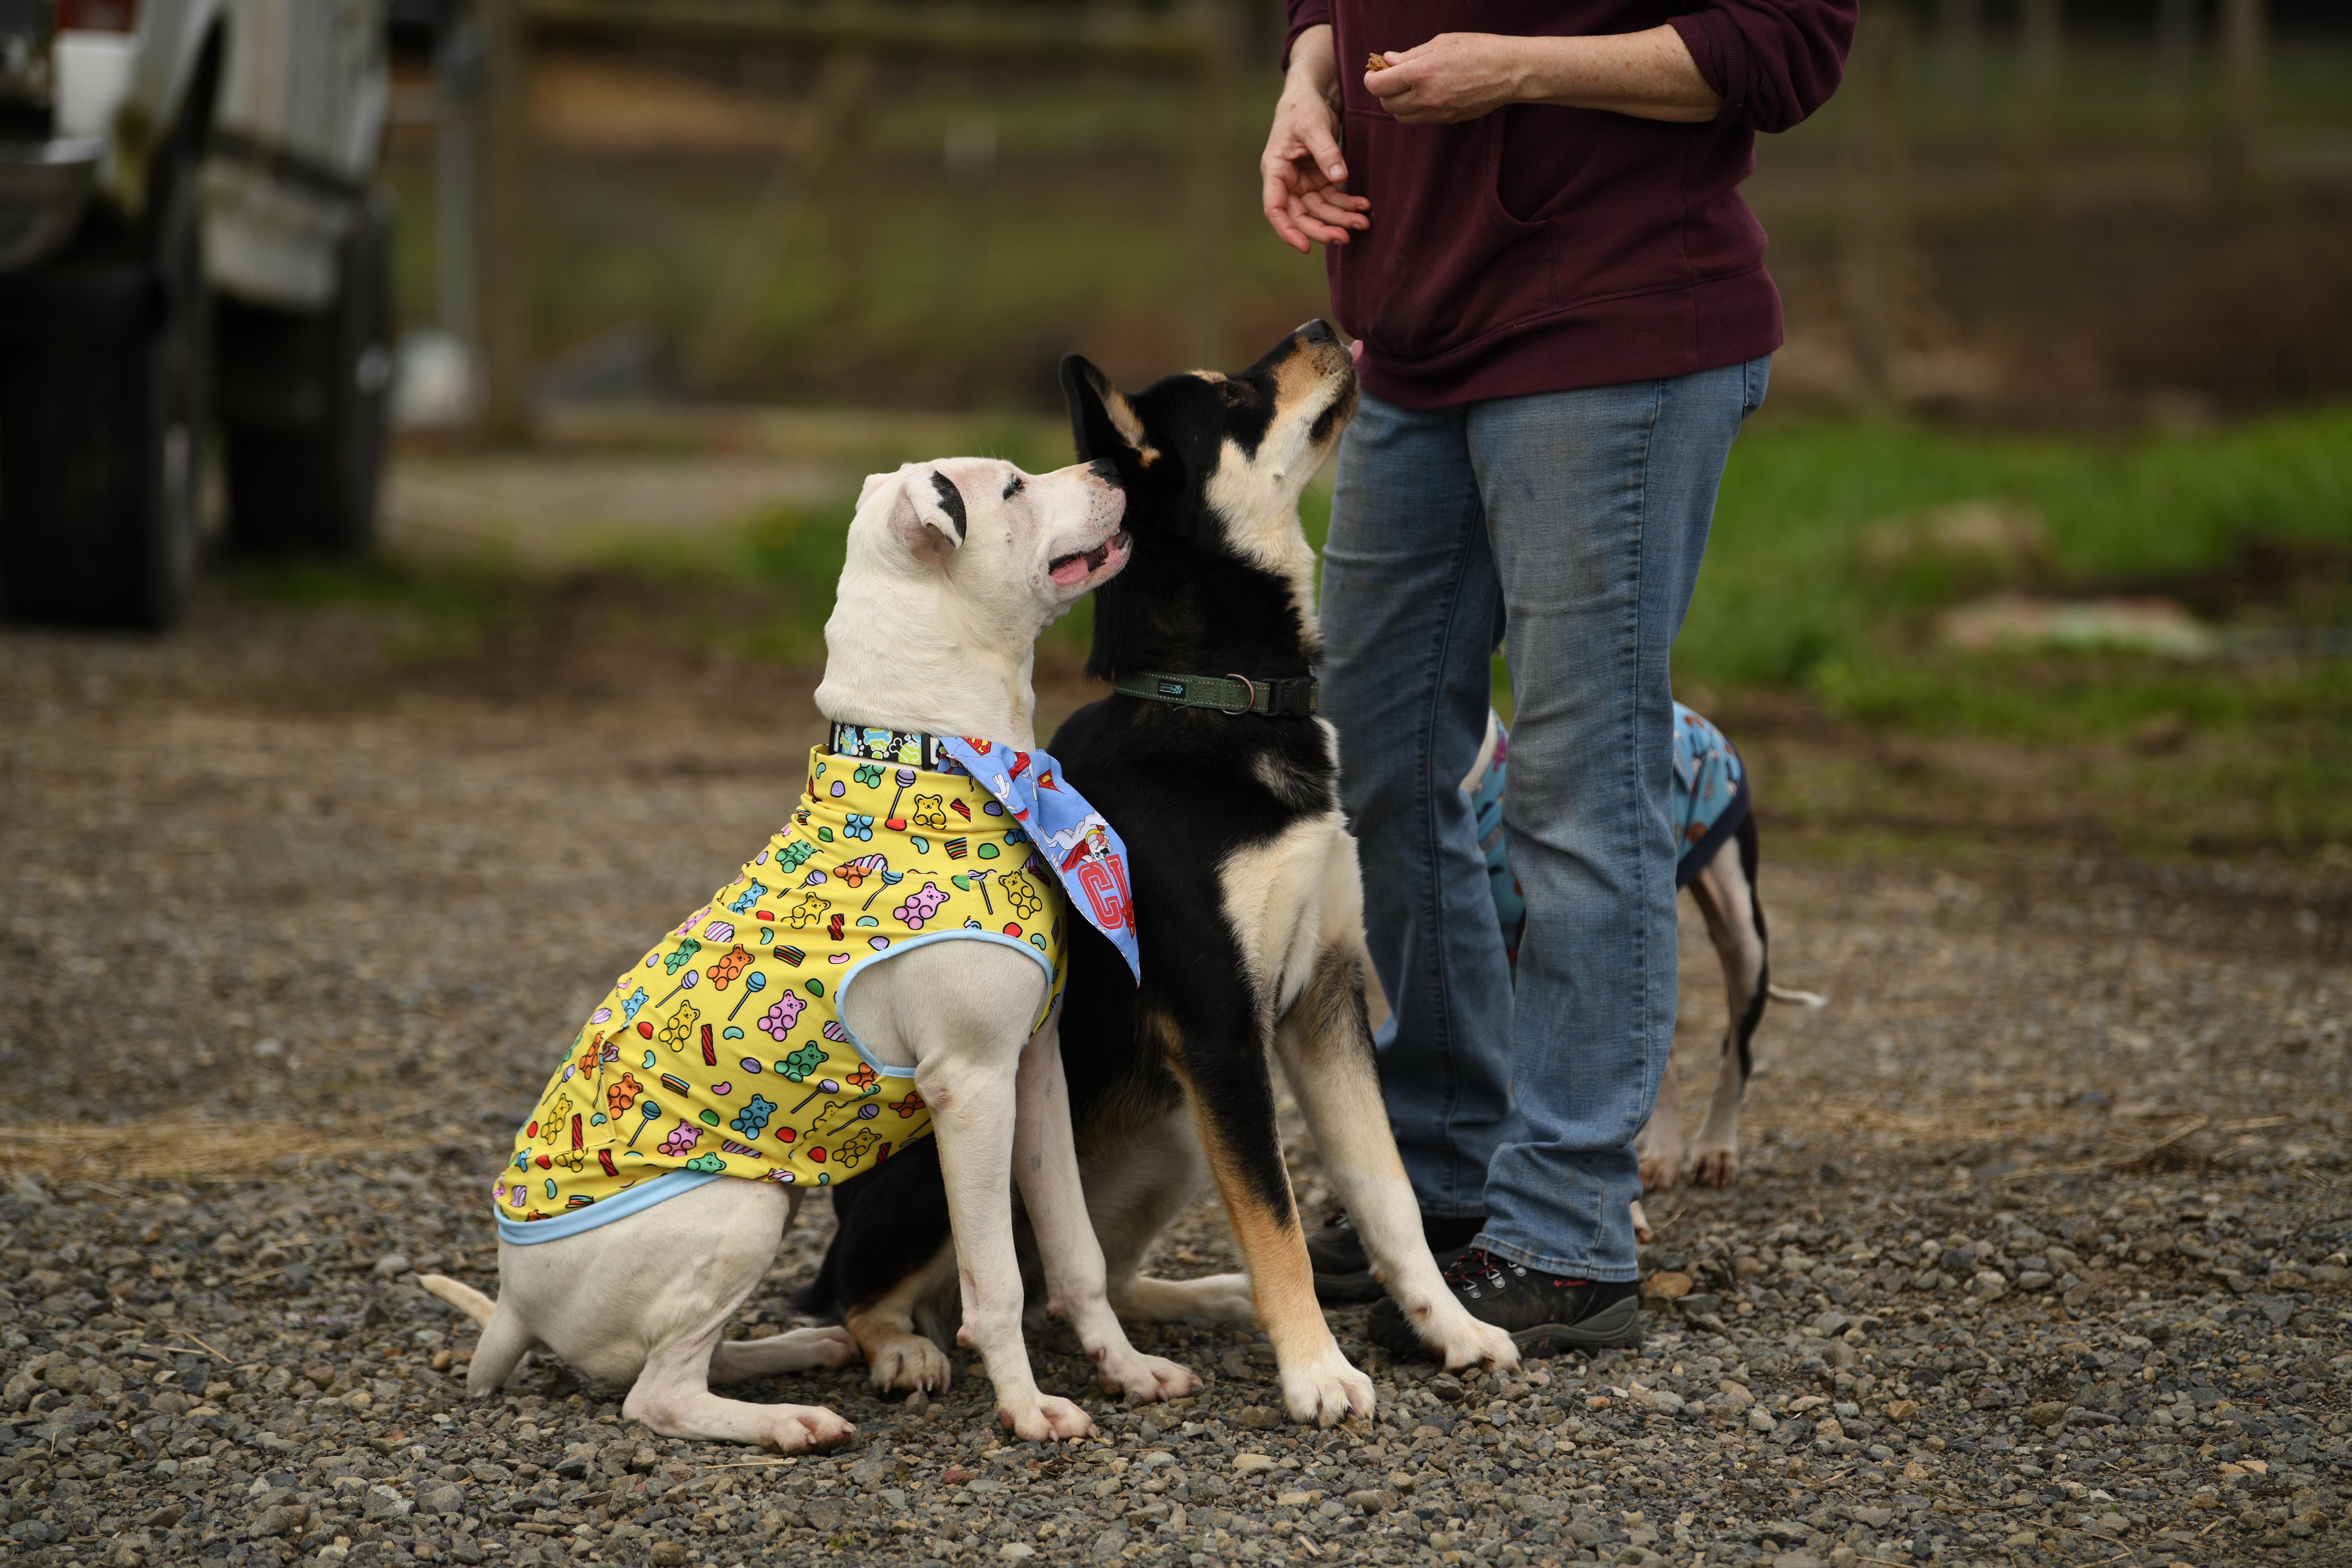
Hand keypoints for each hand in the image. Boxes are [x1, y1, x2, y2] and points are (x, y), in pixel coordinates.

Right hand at [1260, 25, 1371, 253]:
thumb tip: (1340, 178)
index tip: (1305, 247)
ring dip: (1341, 218)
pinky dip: (1348, 204)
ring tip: (1364, 222)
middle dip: (1323, 228)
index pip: (1275, 208)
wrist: (1314, 93)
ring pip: (1320, 210)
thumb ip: (1326, 152)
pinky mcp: (1319, 179)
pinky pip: (1333, 198)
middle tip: (1346, 237)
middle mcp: (1287, 181)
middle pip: (1300, 216)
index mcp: (1275, 169)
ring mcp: (1303, 182)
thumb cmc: (1304, 107)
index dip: (1288, 230)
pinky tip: (1364, 206)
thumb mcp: (1313, 125)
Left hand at [1365, 33, 1529, 124]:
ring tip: (1406, 88)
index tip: (1374, 72)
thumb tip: (1387, 60)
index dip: (1371, 79)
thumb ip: (1410, 55)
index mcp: (1421, 72)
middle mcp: (1426, 96)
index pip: (1379, 86)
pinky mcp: (1447, 119)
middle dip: (1383, 92)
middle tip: (1390, 79)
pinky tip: (1424, 95)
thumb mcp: (1441, 43)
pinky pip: (1420, 119)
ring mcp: (1437, 111)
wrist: (1510, 71)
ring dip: (1397, 104)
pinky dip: (1415, 110)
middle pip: (1387, 104)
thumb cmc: (1478, 50)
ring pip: (1401, 117)